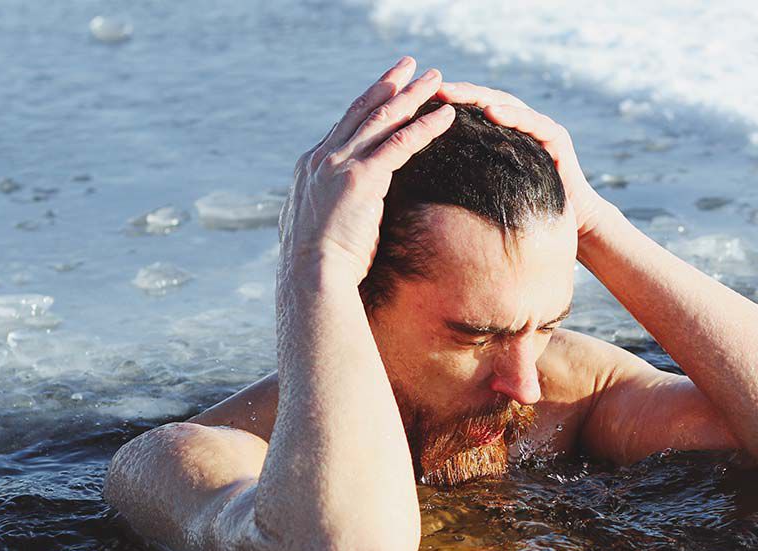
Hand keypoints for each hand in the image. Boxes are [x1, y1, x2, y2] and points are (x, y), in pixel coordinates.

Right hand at [279, 56, 455, 284]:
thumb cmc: (318, 264)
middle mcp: (323, 157)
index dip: (368, 103)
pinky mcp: (361, 178)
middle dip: (389, 85)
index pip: (345, 125)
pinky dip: (425, 126)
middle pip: (362, 110)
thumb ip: (327, 208)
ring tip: (436, 78)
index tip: (386, 87)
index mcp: (311, 166)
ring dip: (412, 95)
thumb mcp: (317, 226)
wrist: (310, 277)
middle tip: (410, 65)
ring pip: (383, 119)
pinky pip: (401, 144)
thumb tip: (335, 214)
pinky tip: (446, 115)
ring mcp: (340, 164)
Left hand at [436, 81, 611, 239]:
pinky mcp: (557, 137)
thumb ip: (470, 179)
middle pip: (486, 100)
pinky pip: (533, 121)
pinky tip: (493, 111)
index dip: (449, 105)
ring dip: (480, 97)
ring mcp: (540, 127)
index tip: (420, 102)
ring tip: (454, 94)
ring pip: (506, 104)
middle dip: (460, 93)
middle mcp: (521, 125)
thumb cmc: (527, 210)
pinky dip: (513, 115)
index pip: (472, 111)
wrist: (572, 221)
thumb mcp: (492, 190)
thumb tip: (426, 188)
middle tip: (434, 88)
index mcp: (503, 135)